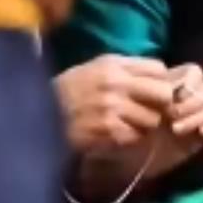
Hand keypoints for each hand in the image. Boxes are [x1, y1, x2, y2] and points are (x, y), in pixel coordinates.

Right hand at [55, 55, 202, 152]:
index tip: (154, 92)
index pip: (159, 68)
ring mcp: (112, 108)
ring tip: (126, 124)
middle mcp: (115, 83)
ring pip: (152, 120)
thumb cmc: (70, 91)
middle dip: (160, 105)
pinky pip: (135, 137)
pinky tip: (114, 134)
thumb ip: (126, 70)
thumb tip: (162, 76)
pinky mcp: (108, 131)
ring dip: (144, 126)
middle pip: (163, 94)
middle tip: (148, 111)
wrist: (38, 116)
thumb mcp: (95, 69)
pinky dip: (129, 139)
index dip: (161, 82)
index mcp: (113, 64)